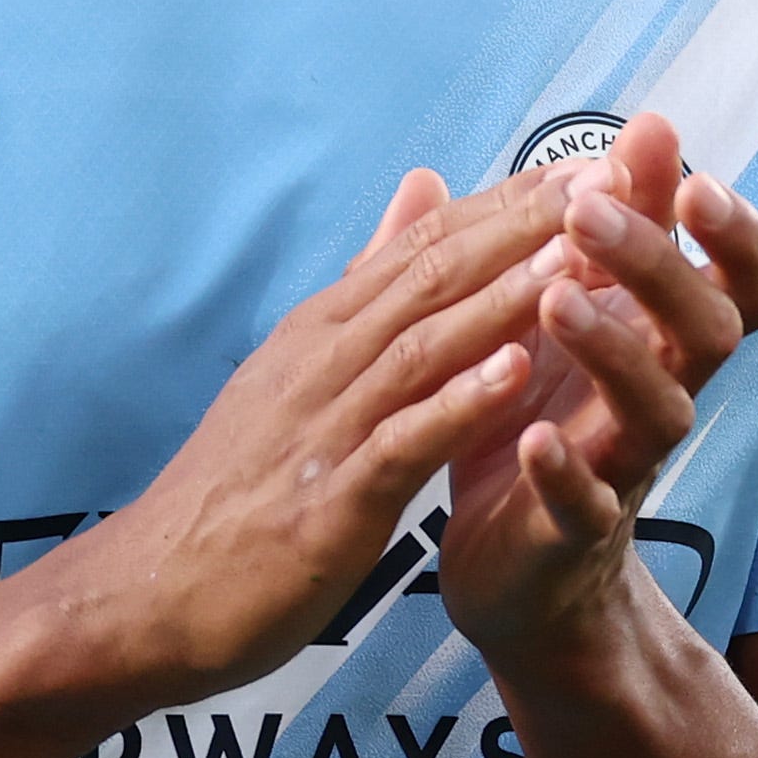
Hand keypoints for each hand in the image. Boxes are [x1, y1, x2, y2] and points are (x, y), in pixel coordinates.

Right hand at [37, 163, 579, 705]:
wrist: (149, 595)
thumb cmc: (235, 490)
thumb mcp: (299, 370)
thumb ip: (367, 284)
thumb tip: (421, 187)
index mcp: (321, 331)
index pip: (426, 245)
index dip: (509, 202)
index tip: (590, 162)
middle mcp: (321, 361)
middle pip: (432, 275)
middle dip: (524, 225)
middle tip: (608, 178)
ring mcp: (323, 427)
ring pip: (423, 344)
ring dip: (504, 296)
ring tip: (578, 253)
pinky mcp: (329, 501)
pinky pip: (402, 441)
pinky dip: (458, 402)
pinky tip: (515, 372)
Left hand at [435, 113, 757, 668]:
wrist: (513, 577)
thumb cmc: (542, 420)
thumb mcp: (570, 308)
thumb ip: (610, 225)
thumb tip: (651, 122)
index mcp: (664, 344)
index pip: (744, 286)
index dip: (739, 237)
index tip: (695, 177)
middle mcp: (663, 400)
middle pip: (708, 330)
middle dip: (661, 264)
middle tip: (593, 210)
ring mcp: (624, 470)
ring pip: (659, 412)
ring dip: (614, 350)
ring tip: (556, 300)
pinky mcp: (571, 535)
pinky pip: (587, 506)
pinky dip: (564, 472)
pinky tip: (530, 438)